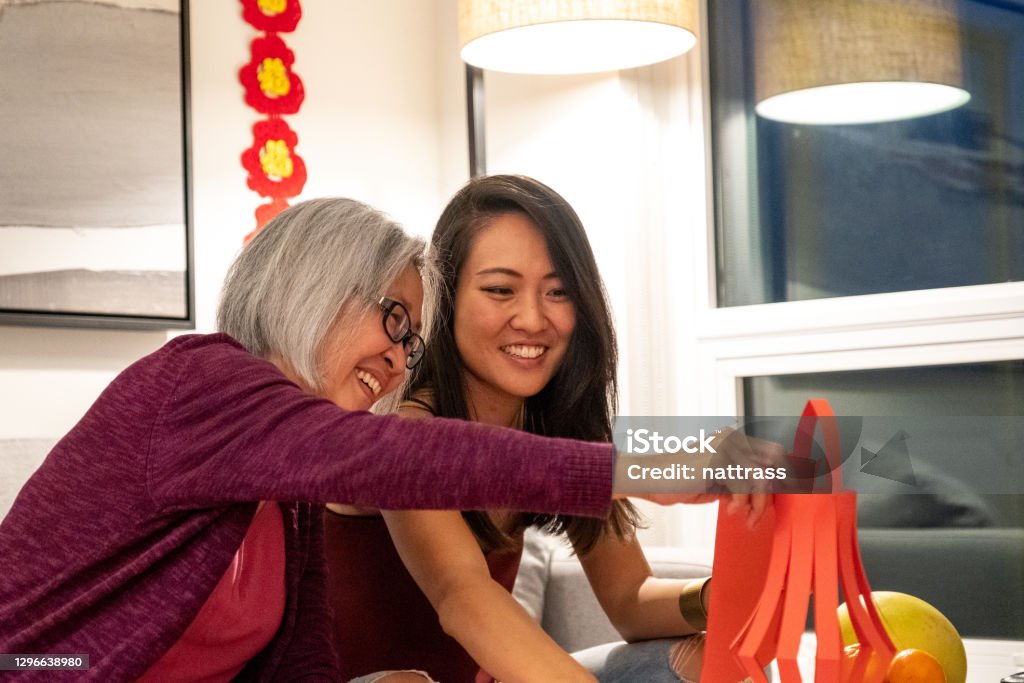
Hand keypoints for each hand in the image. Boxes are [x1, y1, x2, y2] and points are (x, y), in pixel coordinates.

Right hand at [614, 428, 787, 527]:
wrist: (652, 479)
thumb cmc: (681, 481)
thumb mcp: (719, 482)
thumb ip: (740, 482)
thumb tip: (766, 493)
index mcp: (734, 439)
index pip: (773, 453)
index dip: (783, 475)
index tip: (778, 499)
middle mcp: (732, 438)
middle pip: (771, 466)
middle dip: (767, 496)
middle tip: (755, 517)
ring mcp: (726, 446)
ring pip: (759, 478)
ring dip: (756, 504)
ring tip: (745, 518)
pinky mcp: (718, 459)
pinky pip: (743, 484)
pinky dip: (740, 503)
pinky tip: (730, 510)